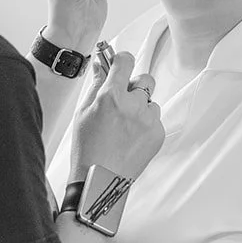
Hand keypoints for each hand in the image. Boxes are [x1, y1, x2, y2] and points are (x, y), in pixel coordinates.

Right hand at [69, 50, 163, 182]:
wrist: (99, 182)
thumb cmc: (87, 149)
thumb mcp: (83, 112)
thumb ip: (95, 84)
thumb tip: (99, 64)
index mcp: (111, 96)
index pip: (126, 61)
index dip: (121, 61)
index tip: (119, 64)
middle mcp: (133, 105)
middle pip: (145, 79)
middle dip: (135, 85)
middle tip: (123, 99)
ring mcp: (148, 121)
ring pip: (151, 102)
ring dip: (141, 107)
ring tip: (125, 126)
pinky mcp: (158, 135)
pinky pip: (155, 120)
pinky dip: (146, 125)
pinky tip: (130, 138)